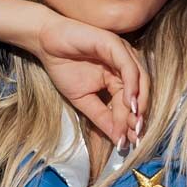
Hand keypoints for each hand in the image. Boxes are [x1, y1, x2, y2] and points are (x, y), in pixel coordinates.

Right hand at [31, 12, 147, 148]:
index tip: (128, 143)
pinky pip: (129, 67)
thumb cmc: (63, 67)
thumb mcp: (83, 100)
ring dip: (139, 103)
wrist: (45, 43)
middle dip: (138, 115)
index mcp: (120, 78)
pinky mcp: (115, 45)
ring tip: (134, 123)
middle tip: (135, 136)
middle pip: (140, 93)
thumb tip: (117, 138)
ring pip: (140, 80)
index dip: (130, 123)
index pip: (130, 103)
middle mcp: (126, 65)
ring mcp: (123, 54)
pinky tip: (129, 102)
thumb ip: (101, 116)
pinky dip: (132, 85)